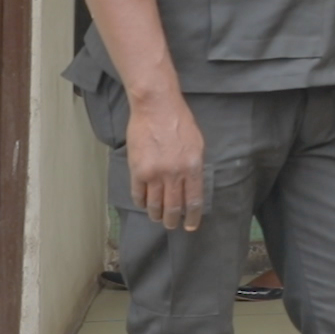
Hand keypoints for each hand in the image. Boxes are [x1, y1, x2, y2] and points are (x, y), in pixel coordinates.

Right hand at [125, 91, 206, 230]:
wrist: (156, 108)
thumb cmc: (180, 122)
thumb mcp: (197, 145)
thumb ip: (194, 167)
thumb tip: (192, 186)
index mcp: (193, 167)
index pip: (194, 200)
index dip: (193, 216)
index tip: (190, 225)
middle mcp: (174, 174)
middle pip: (174, 206)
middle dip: (173, 220)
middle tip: (172, 225)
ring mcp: (154, 174)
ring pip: (155, 204)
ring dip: (157, 215)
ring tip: (158, 218)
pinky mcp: (137, 170)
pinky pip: (138, 194)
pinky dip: (141, 203)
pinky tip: (144, 205)